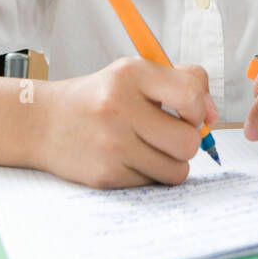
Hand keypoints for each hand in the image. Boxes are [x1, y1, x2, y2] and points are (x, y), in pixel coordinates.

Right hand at [36, 57, 218, 188]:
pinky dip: (147, 175)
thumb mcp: (134, 74)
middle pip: (188, 141)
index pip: (190, 93)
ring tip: (148, 148)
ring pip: (176, 170)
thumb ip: (182, 82)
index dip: (199, 108)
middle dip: (186, 142)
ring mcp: (111, 144)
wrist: (43, 122)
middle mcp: (119, 106)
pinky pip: (152, 184)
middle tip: (167, 134)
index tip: (188, 112)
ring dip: (170, 163)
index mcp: (131, 74)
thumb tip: (214, 116)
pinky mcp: (105, 175)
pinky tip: (127, 159)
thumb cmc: (99, 97)